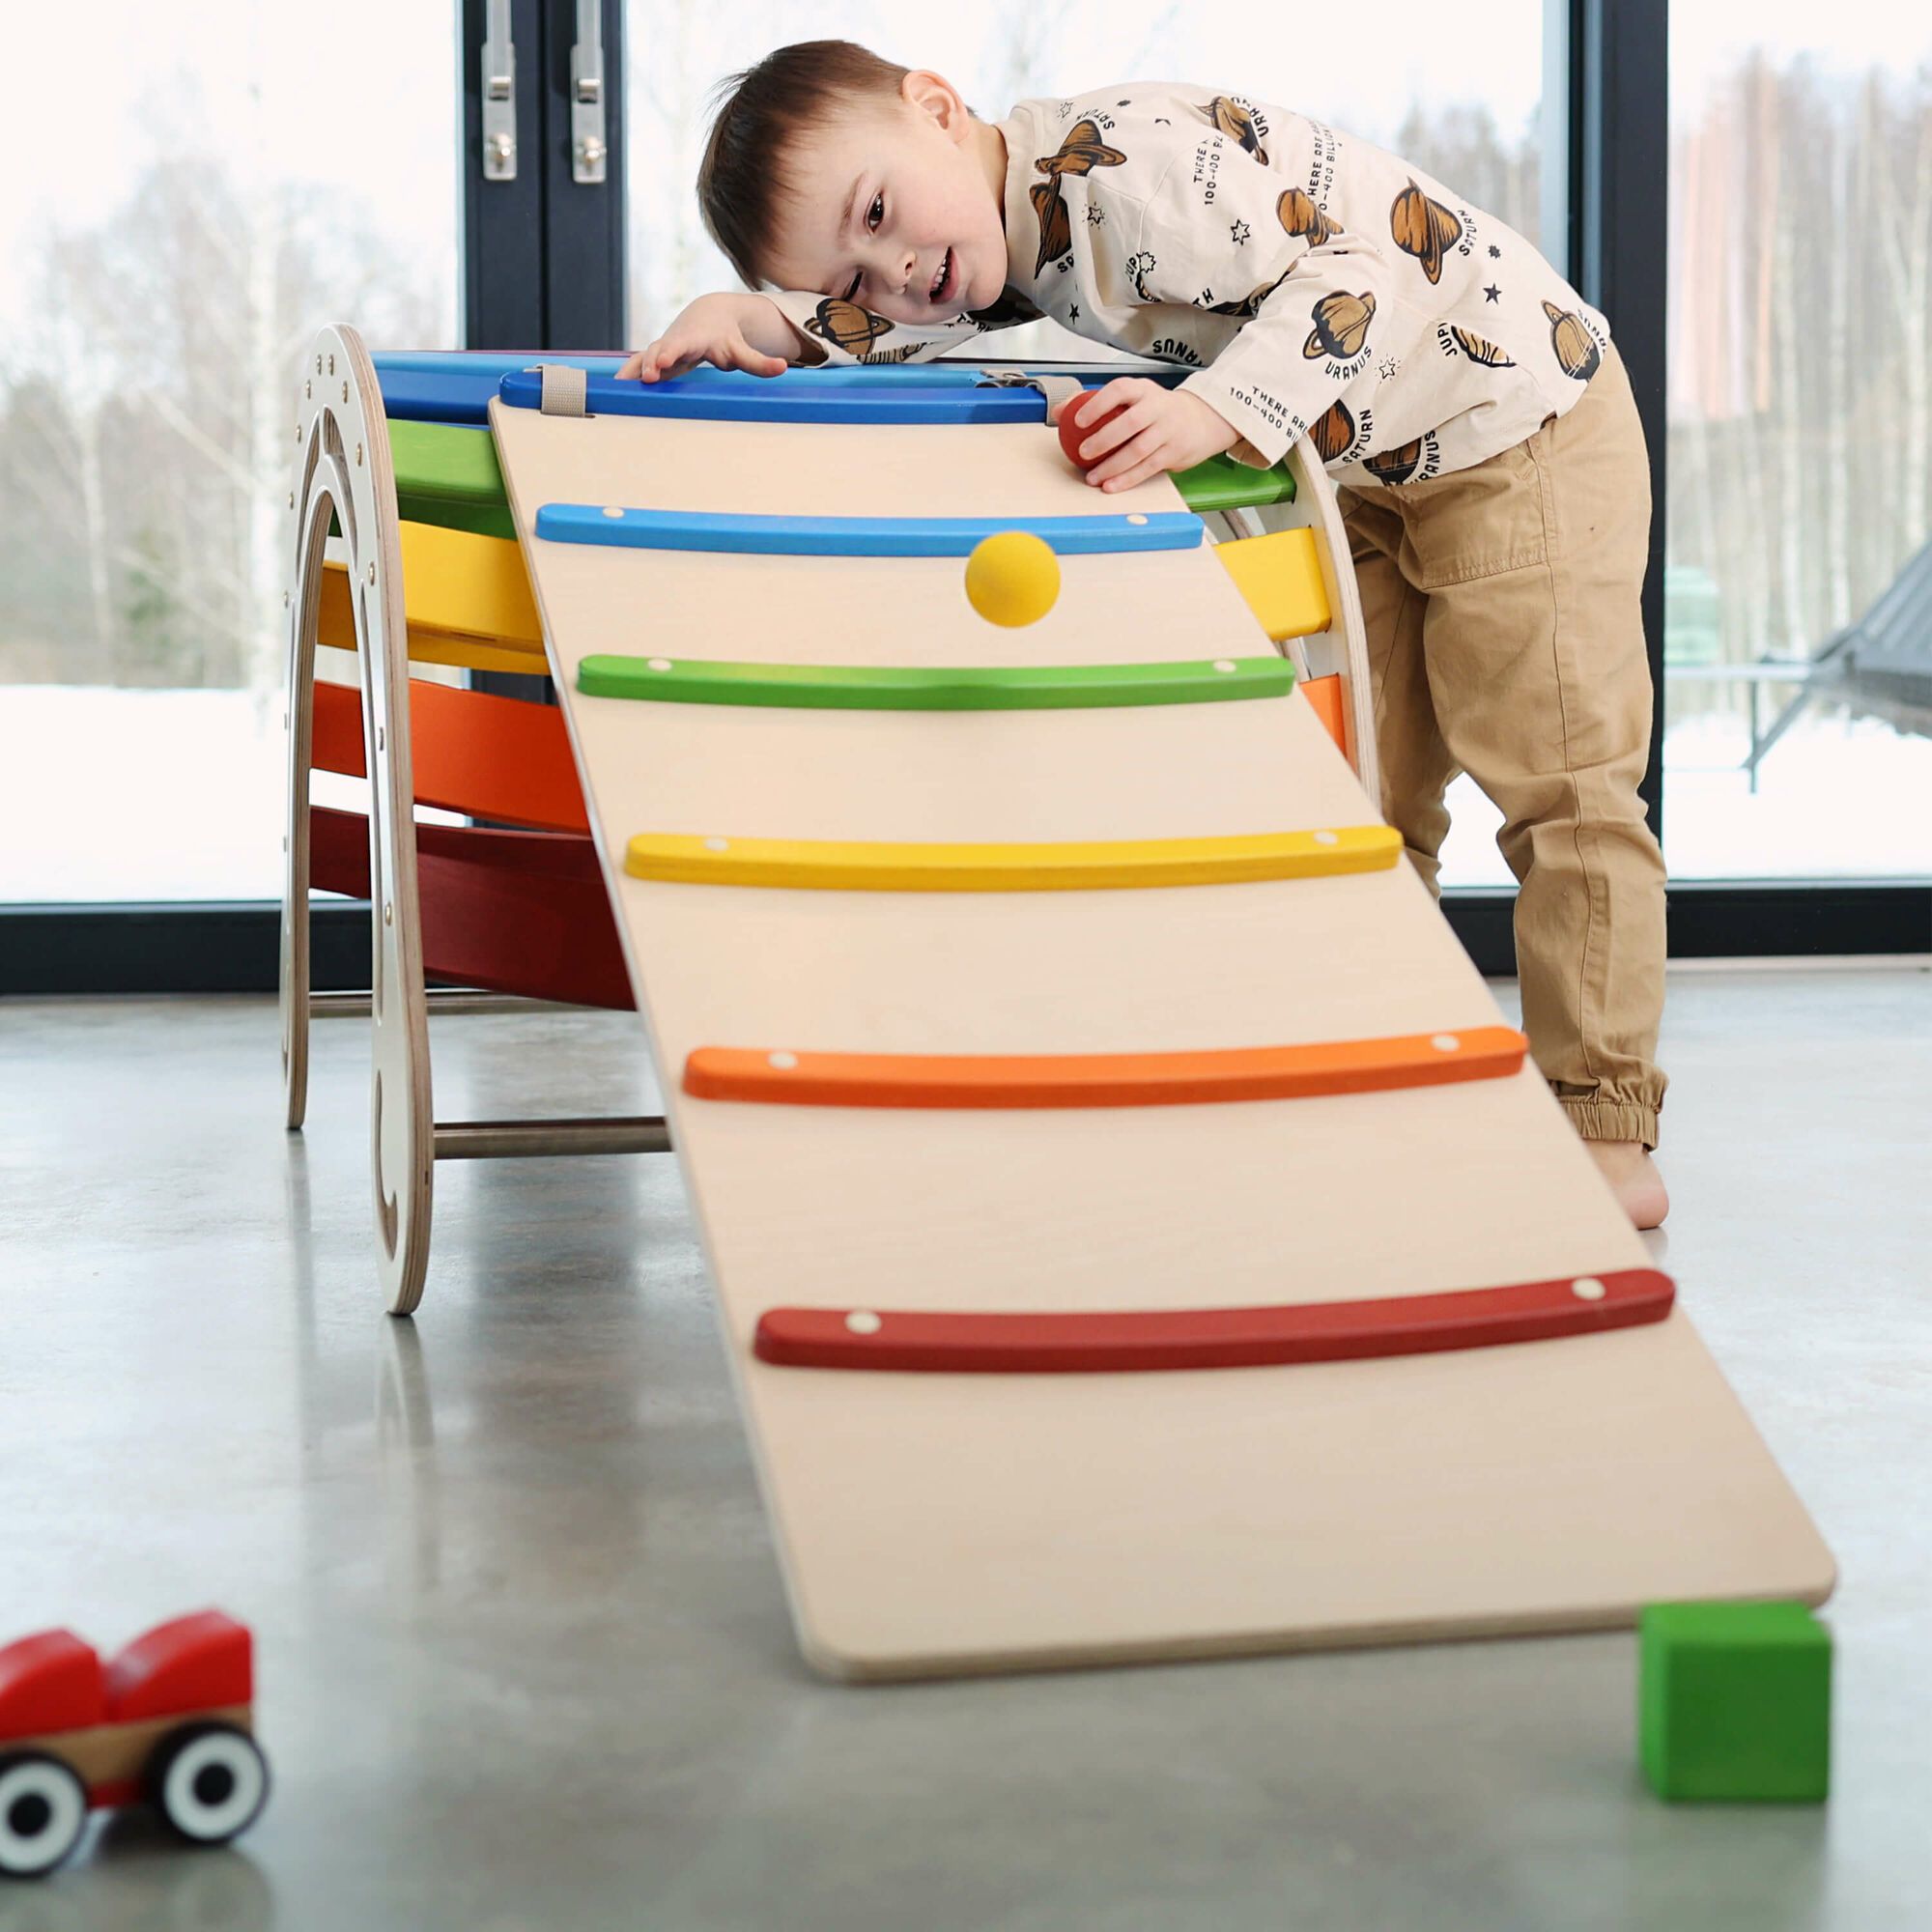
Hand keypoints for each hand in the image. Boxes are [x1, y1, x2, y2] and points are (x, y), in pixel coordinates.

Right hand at [617, 293, 792, 381]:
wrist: (706, 316)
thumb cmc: (724, 336)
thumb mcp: (741, 349)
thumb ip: (759, 362)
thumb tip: (782, 368)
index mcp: (694, 338)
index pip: (681, 345)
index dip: (670, 354)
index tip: (660, 364)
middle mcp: (674, 342)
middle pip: (659, 351)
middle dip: (650, 362)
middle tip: (644, 377)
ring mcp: (662, 350)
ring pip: (643, 358)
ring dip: (631, 371)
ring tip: (618, 386)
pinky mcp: (656, 359)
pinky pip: (637, 366)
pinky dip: (627, 375)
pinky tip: (614, 390)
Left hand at [1050, 379, 1240, 491]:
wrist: (1201, 420)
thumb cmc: (1156, 410)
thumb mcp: (1132, 399)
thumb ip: (1097, 403)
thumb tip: (1059, 411)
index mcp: (1143, 390)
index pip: (1120, 390)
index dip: (1098, 404)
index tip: (1079, 419)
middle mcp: (1158, 407)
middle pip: (1130, 423)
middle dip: (1104, 439)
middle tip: (1083, 452)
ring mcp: (1168, 430)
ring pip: (1139, 450)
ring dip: (1113, 466)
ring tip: (1093, 477)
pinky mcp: (1174, 452)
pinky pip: (1148, 468)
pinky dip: (1127, 479)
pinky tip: (1111, 486)